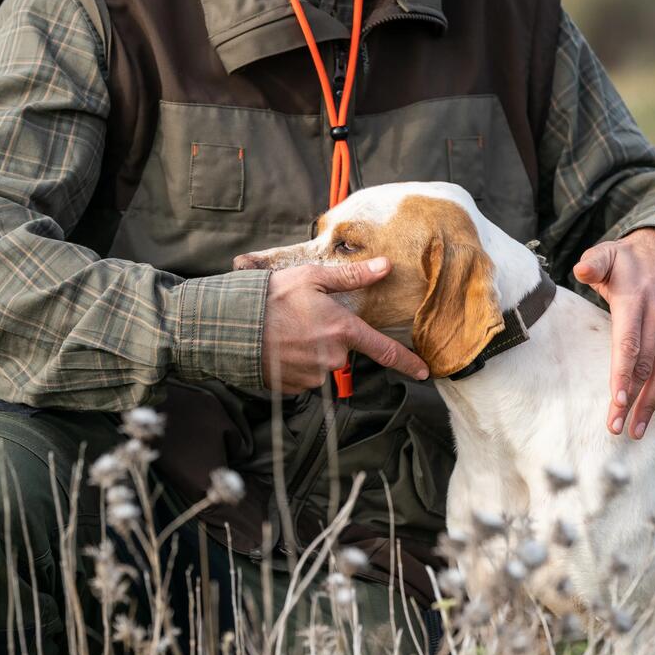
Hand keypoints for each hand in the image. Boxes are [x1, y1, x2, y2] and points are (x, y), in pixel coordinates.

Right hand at [260, 257, 428, 393]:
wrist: (229, 326)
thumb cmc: (271, 298)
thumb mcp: (312, 278)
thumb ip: (352, 277)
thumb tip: (385, 267)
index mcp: (341, 330)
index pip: (384, 350)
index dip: (407, 362)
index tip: (424, 371)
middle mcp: (332, 357)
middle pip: (343, 351)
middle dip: (330, 338)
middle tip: (304, 321)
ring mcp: (312, 376)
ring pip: (323, 364)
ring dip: (311, 350)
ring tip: (287, 331)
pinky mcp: (293, 388)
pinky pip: (304, 376)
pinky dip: (296, 363)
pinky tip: (280, 347)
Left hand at [573, 229, 654, 438]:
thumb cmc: (627, 260)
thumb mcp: (607, 253)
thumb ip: (593, 263)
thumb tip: (580, 270)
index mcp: (636, 300)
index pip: (629, 342)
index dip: (623, 373)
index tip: (617, 401)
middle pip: (646, 366)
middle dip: (632, 400)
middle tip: (616, 427)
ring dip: (652, 405)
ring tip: (636, 431)